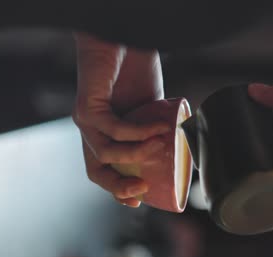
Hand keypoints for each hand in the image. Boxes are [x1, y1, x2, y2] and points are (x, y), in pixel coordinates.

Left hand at [73, 33, 169, 206]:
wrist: (122, 39)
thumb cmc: (135, 70)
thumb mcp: (151, 108)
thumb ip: (158, 128)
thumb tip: (186, 148)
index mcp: (106, 135)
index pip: (106, 171)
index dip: (120, 191)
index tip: (140, 201)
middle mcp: (91, 131)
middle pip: (97, 172)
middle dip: (119, 188)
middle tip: (143, 190)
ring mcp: (86, 120)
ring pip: (105, 154)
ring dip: (135, 155)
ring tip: (160, 146)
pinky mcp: (87, 106)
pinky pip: (113, 129)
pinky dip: (138, 132)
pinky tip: (158, 127)